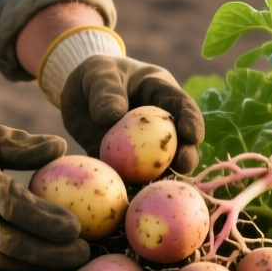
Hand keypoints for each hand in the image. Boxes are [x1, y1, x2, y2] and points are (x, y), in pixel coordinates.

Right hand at [0, 112, 89, 270]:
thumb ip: (24, 144)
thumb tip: (62, 147)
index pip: (14, 206)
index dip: (47, 221)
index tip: (76, 227)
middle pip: (10, 243)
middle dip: (51, 253)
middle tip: (83, 252)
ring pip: (0, 260)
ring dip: (38, 264)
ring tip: (70, 260)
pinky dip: (18, 265)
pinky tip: (44, 262)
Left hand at [59, 54, 204, 173]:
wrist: (79, 94)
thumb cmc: (95, 75)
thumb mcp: (97, 73)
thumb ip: (105, 90)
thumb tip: (111, 117)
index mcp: (161, 93)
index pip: (183, 106)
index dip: (192, 121)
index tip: (192, 135)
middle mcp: (160, 124)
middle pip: (180, 142)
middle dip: (186, 155)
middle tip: (182, 165)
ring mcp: (145, 147)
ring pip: (160, 165)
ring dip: (161, 177)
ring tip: (158, 184)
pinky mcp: (125, 164)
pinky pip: (131, 177)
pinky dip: (131, 187)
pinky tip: (129, 196)